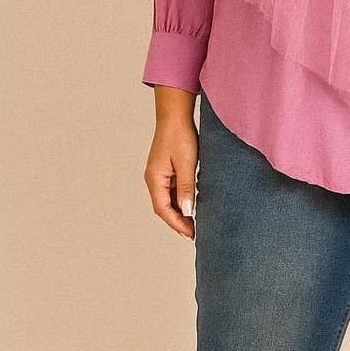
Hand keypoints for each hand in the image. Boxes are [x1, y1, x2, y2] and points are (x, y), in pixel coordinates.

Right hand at [145, 86, 198, 238]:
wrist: (176, 115)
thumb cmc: (179, 136)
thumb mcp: (186, 164)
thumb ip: (186, 188)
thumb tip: (186, 211)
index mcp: (155, 179)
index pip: (163, 209)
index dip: (177, 224)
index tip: (190, 234)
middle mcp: (154, 179)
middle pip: (164, 207)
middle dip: (178, 221)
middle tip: (194, 233)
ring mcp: (159, 175)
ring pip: (168, 200)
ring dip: (180, 212)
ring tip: (195, 223)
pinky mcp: (167, 170)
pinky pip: (172, 190)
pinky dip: (181, 200)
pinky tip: (193, 204)